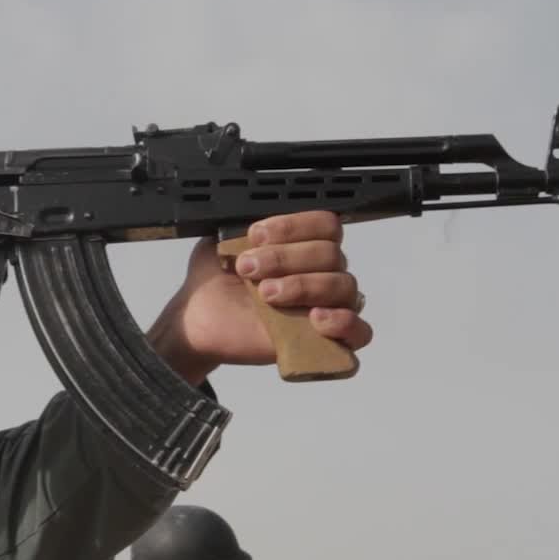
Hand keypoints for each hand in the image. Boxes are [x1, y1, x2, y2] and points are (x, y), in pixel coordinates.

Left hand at [147, 210, 372, 384]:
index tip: (256, 236)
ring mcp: (328, 307)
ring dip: (303, 285)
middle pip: (332, 254)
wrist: (197, 323)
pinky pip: (360, 332)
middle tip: (249, 270)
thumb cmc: (215, 284)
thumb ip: (241, 226)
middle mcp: (321, 273)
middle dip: (285, 257)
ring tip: (266, 294)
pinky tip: (314, 318)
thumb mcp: (219, 244)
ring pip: (344, 286)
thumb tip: (252, 218)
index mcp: (303, 246)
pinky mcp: (327, 341)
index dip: (294, 226)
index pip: (325, 224)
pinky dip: (344, 322)